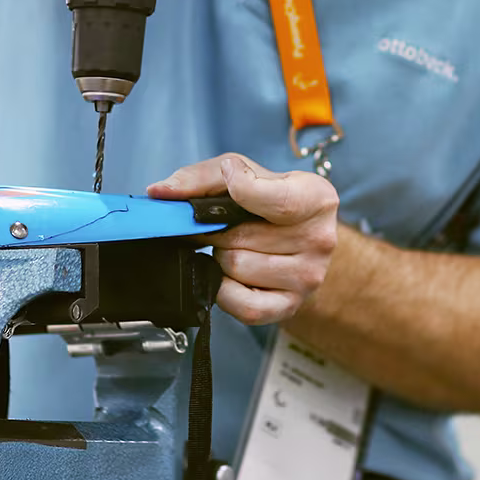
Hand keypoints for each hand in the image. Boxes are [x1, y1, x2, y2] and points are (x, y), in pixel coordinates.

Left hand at [148, 154, 339, 324]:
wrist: (301, 238)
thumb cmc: (271, 201)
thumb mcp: (244, 173)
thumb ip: (201, 177)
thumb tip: (160, 193)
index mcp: (316, 199)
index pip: (267, 196)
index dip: (237, 189)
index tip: (229, 180)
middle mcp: (319, 240)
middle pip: (239, 237)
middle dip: (219, 230)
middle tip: (222, 225)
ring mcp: (307, 278)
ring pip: (235, 267)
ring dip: (223, 257)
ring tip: (237, 247)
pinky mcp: (290, 306)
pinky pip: (242, 305)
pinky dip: (225, 289)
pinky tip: (233, 274)